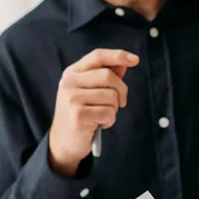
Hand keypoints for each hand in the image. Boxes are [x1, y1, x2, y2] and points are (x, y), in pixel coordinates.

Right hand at [48, 49, 138, 175]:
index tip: (135, 60)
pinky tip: (99, 125)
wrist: (63, 142)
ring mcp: (72, 98)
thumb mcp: (91, 91)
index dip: (118, 55)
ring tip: (103, 115)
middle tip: (120, 103)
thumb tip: (125, 63)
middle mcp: (69, 82)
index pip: (98, 56)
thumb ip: (106, 76)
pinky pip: (108, 112)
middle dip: (121, 90)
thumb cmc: (81, 114)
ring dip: (114, 109)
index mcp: (72, 72)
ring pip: (111, 96)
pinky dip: (110, 120)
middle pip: (108, 76)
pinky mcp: (78, 115)